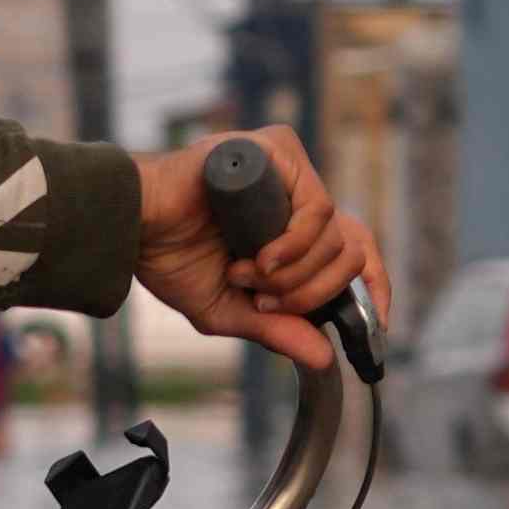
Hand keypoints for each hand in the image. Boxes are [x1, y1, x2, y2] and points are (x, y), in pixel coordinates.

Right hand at [133, 139, 376, 367]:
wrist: (132, 225)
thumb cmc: (169, 257)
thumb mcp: (232, 309)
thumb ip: (279, 329)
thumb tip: (323, 356)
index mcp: (290, 225)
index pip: (355, 248)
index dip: (375, 287)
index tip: (376, 325)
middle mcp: (296, 194)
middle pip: (350, 251)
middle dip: (312, 293)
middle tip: (267, 301)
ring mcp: (290, 171)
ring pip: (336, 236)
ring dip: (294, 275)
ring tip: (246, 275)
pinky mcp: (279, 152)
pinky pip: (318, 209)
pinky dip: (295, 247)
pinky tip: (261, 259)